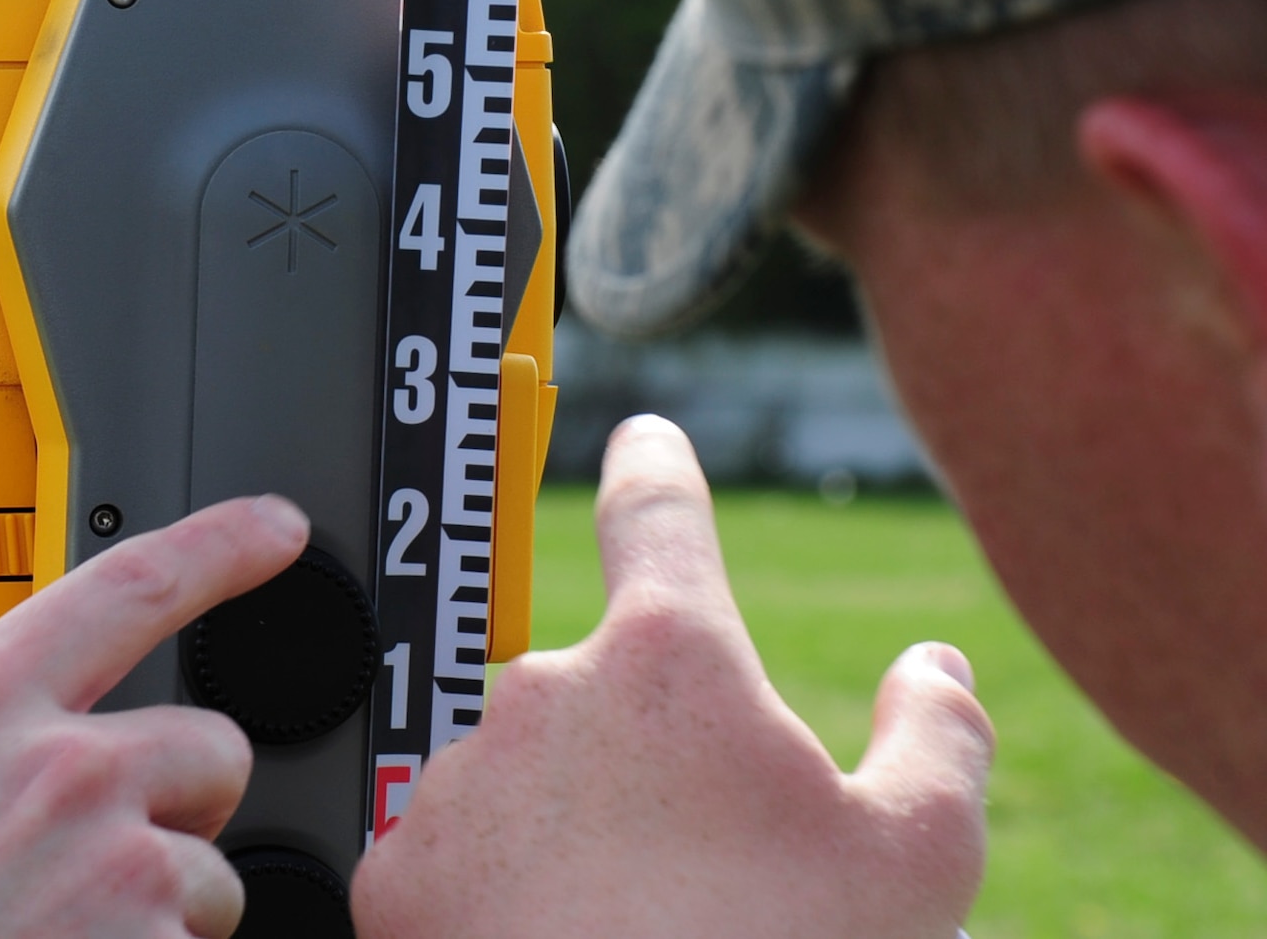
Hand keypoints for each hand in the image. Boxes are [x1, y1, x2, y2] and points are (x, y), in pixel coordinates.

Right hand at [0, 494, 309, 938]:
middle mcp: (60, 770)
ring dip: (162, 916)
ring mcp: (115, 868)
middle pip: (212, 746)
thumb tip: (3, 753)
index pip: (130, 587)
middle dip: (184, 805)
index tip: (276, 527)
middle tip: (111, 866)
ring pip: (212, 875)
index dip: (221, 545)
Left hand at [353, 416, 992, 938]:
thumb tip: (934, 669)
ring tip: (626, 926)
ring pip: (524, 782)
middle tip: (696, 873)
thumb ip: (936, 741)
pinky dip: (497, 894)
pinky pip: (454, 856)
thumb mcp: (911, 864)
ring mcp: (459, 779)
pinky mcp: (395, 868)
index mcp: (669, 663)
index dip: (653, 469)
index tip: (642, 440)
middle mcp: (543, 691)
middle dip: (639, 763)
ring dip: (567, 832)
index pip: (656, 514)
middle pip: (600, 697)